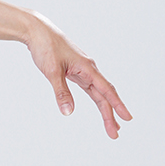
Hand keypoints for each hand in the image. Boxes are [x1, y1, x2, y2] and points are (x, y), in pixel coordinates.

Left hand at [27, 19, 130, 138]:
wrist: (38, 31)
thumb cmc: (45, 47)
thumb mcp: (52, 71)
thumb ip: (61, 92)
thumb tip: (68, 112)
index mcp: (87, 68)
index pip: (106, 91)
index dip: (117, 105)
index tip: (127, 118)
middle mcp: (89, 69)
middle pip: (104, 96)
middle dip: (110, 115)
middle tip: (115, 133)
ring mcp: (83, 70)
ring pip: (98, 93)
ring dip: (105, 108)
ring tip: (112, 124)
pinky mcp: (75, 71)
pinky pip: (90, 88)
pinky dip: (96, 98)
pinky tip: (100, 105)